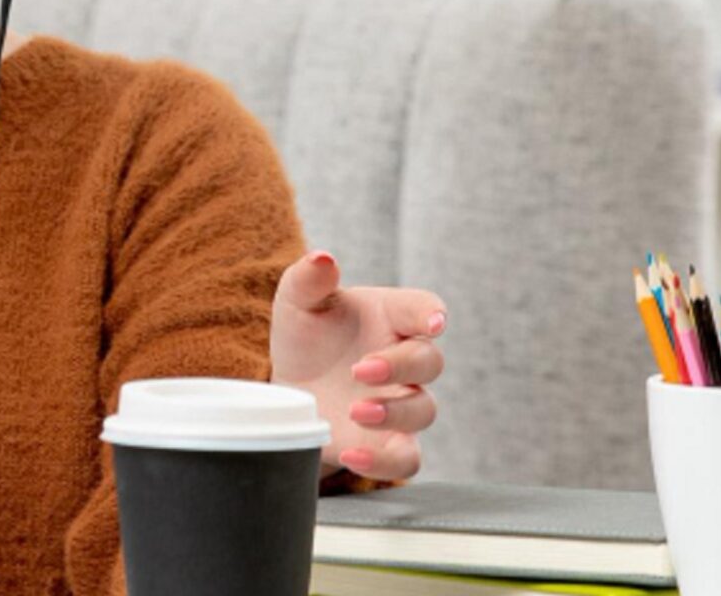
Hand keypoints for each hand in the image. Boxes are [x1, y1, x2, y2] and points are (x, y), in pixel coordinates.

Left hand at [269, 249, 445, 482]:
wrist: (288, 385)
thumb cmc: (306, 335)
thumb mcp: (297, 302)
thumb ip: (309, 280)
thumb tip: (322, 258)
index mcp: (390, 317)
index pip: (424, 308)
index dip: (431, 314)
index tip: (432, 322)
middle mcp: (402, 361)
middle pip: (429, 361)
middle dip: (401, 365)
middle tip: (361, 370)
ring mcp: (398, 403)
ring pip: (423, 410)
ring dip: (395, 412)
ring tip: (357, 410)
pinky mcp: (387, 442)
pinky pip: (405, 459)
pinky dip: (385, 462)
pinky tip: (353, 454)